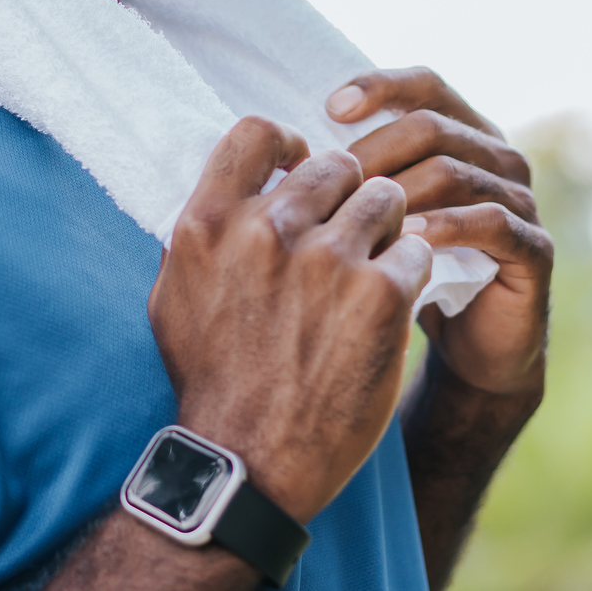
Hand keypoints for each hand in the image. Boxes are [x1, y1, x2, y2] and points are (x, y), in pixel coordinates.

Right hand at [149, 115, 434, 525]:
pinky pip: (418, 247)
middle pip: (336, 164)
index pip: (256, 131)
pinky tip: (393, 303)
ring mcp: (328, 259)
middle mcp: (268, 230)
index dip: (289, 143)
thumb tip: (228, 189)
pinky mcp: (381, 293)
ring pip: (386, 197)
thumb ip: (200, 234)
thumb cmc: (211, 380)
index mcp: (209, 223)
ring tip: (376, 267)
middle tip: (350, 234)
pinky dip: (411, 271)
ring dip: (387, 227)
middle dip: (349, 195)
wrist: (249, 461)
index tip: (302, 167)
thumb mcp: (173, 297)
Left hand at [333, 69, 552, 398]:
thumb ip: (358, 174)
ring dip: (399, 192)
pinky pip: (489, 222)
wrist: (470, 351)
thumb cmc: (412, 271)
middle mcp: (499, 156)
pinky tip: (405, 242)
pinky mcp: (534, 248)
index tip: (330, 108)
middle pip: (432, 126)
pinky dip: (444, 228)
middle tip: (331, 184)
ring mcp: (521, 199)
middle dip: (374, 151)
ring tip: (353, 216)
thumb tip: (289, 140)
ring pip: (454, 171)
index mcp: (464, 133)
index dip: (380, 86)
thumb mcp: (381, 215)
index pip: (425, 85)